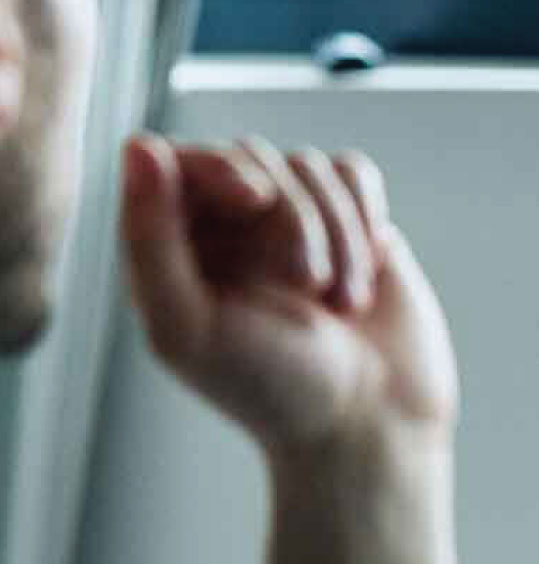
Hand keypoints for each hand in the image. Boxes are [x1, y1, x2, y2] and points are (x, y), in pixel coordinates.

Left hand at [119, 134, 457, 458]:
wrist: (373, 420)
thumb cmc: (274, 389)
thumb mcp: (189, 325)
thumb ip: (149, 239)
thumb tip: (139, 144)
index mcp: (175, 253)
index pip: (182, 160)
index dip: (221, 166)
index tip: (256, 200)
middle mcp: (231, 231)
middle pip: (255, 156)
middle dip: (293, 216)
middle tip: (306, 284)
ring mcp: (297, 223)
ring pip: (312, 165)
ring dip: (338, 232)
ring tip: (340, 303)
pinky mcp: (354, 222)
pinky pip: (356, 172)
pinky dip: (365, 218)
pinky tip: (366, 273)